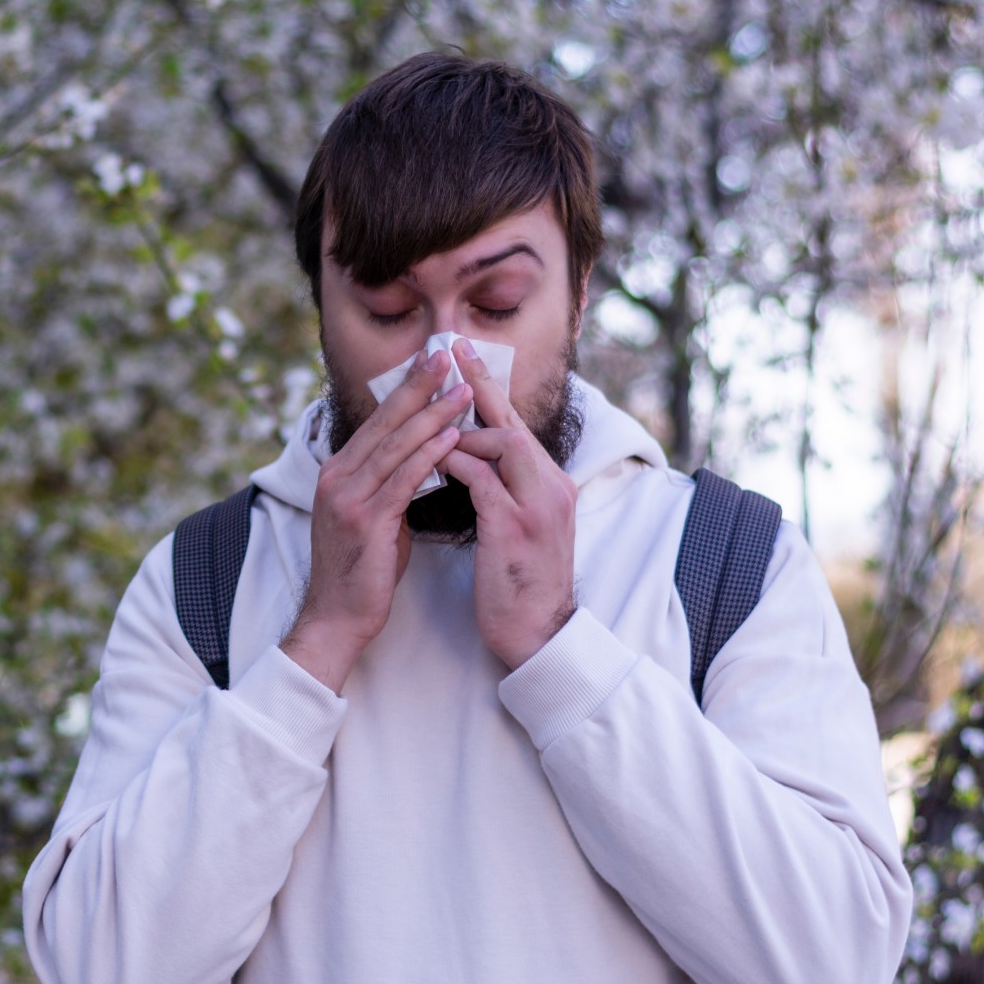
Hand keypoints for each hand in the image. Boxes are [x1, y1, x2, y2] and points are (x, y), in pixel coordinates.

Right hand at [282, 350, 468, 692]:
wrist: (338, 616)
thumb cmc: (363, 569)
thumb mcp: (376, 515)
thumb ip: (393, 483)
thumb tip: (424, 458)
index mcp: (339, 471)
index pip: (378, 421)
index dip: (406, 390)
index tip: (432, 363)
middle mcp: (338, 477)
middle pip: (385, 423)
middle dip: (418, 388)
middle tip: (446, 357)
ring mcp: (348, 497)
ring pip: (396, 446)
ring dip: (432, 416)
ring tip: (462, 392)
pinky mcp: (365, 520)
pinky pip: (402, 480)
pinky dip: (428, 455)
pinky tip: (452, 438)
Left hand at [437, 338, 578, 670]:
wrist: (537, 632)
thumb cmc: (520, 581)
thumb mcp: (519, 525)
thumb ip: (505, 488)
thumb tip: (474, 457)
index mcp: (551, 483)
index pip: (518, 425)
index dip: (490, 389)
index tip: (465, 356)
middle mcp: (551, 486)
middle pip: (512, 422)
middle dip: (479, 384)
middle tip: (449, 350)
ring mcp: (536, 505)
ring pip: (500, 443)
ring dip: (461, 430)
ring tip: (431, 421)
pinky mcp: (514, 527)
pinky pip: (481, 479)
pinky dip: (455, 463)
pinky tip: (433, 457)